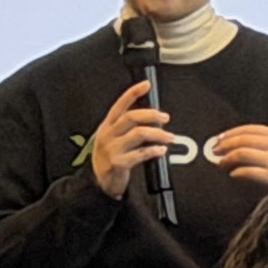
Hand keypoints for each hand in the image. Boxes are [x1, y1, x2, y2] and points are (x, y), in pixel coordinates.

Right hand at [89, 80, 173, 198]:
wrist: (98, 182)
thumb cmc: (109, 157)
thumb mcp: (112, 138)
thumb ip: (127, 127)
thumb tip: (152, 116)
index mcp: (107, 125)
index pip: (120, 105)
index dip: (133, 93)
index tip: (146, 85)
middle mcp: (108, 134)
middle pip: (131, 117)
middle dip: (151, 115)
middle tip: (165, 118)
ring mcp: (112, 149)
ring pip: (138, 134)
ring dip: (158, 134)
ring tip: (169, 137)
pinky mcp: (118, 163)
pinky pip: (139, 154)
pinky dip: (153, 151)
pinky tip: (161, 150)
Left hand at [208, 125, 267, 189]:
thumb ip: (262, 144)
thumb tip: (230, 143)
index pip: (250, 129)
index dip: (231, 132)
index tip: (219, 138)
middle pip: (244, 139)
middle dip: (225, 145)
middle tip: (214, 151)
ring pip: (242, 153)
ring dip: (227, 158)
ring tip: (221, 164)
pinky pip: (247, 171)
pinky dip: (236, 172)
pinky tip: (232, 175)